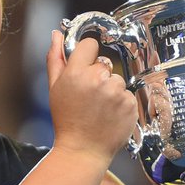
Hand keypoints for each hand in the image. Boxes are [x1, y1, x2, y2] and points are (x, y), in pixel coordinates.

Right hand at [45, 31, 136, 163]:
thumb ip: (56, 58)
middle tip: (88, 97)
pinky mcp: (130, 104)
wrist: (82, 150)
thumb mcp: (54, 88)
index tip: (84, 68)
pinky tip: (109, 115)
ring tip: (99, 108)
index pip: (90, 45)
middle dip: (98, 76)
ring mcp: (116, 92)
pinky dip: (121, 103)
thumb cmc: (66, 120)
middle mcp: (98, 80)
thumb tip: (57, 35)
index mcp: (76, 73)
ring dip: (111, 90)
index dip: (87, 56)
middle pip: (104, 64)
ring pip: (117, 79)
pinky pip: (127, 94)